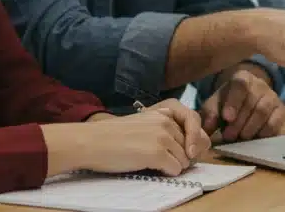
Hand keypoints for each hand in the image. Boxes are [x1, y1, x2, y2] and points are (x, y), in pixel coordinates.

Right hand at [63, 100, 211, 175]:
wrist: (91, 142)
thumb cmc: (113, 136)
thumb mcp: (144, 123)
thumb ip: (165, 127)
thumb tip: (193, 145)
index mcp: (164, 112)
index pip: (193, 127)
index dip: (191, 141)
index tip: (185, 151)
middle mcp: (166, 122)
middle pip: (189, 146)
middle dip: (180, 156)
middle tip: (161, 160)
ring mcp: (163, 137)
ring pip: (184, 160)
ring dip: (172, 165)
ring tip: (152, 163)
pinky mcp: (157, 153)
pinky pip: (176, 169)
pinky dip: (167, 172)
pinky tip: (152, 168)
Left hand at [201, 63, 284, 141]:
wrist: (243, 104)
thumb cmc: (226, 104)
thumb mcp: (214, 106)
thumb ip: (209, 115)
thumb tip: (208, 128)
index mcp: (242, 77)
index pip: (240, 85)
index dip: (234, 102)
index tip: (227, 118)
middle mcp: (260, 84)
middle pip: (252, 101)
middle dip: (239, 122)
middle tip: (229, 136)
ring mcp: (273, 96)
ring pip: (263, 111)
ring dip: (250, 128)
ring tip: (240, 138)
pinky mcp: (281, 111)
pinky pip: (275, 122)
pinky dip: (264, 132)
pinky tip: (254, 138)